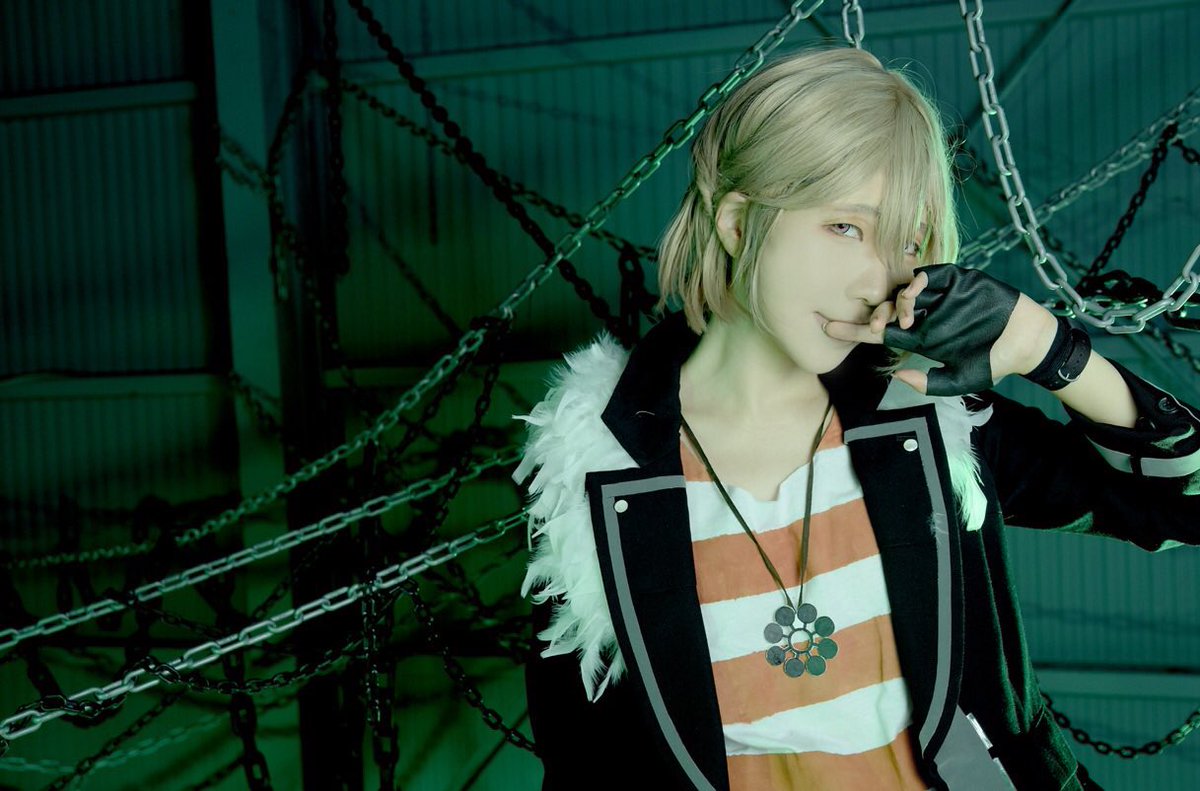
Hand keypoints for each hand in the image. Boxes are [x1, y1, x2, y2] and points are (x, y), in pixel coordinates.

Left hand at [822, 264, 1058, 395]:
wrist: (1027, 342)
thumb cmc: (993, 363)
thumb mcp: (958, 380)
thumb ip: (929, 382)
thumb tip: (898, 377)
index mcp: (919, 337)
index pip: (878, 332)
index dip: (852, 330)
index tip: (826, 328)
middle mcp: (924, 314)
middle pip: (885, 309)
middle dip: (873, 316)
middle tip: (875, 326)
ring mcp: (938, 296)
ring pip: (902, 290)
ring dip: (895, 301)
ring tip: (903, 318)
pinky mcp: (956, 280)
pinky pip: (928, 274)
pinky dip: (915, 280)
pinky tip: (914, 292)